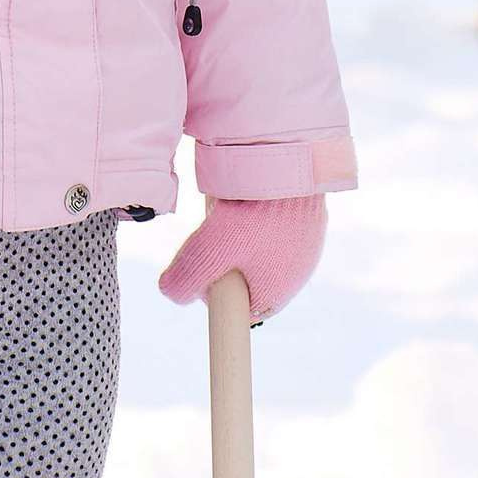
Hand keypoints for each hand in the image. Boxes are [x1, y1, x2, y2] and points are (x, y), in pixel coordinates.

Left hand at [158, 195, 327, 325]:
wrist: (292, 168)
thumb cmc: (252, 216)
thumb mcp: (207, 251)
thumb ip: (185, 277)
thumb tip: (170, 291)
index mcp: (276, 294)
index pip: (237, 310)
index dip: (215, 292)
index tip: (205, 268)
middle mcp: (296, 275)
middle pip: (246, 277)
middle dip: (225, 258)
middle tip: (214, 234)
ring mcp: (306, 246)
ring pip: (259, 249)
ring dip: (238, 233)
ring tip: (231, 210)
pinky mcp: (308, 219)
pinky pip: (275, 225)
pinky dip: (257, 213)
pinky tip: (248, 197)